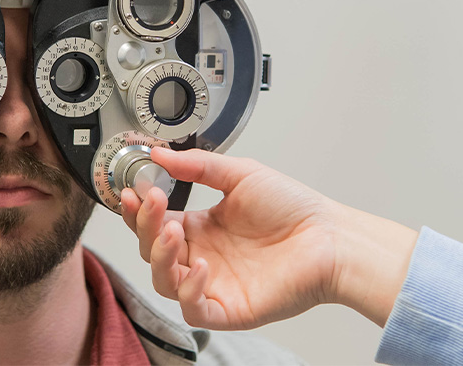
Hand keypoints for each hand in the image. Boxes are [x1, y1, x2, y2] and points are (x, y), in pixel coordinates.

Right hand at [120, 148, 416, 329]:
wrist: (330, 236)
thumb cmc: (293, 208)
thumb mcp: (239, 174)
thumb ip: (197, 165)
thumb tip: (160, 152)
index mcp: (199, 227)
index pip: (153, 222)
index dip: (137, 209)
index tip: (133, 189)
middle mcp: (200, 255)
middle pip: (150, 250)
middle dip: (143, 226)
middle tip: (153, 202)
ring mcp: (212, 284)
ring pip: (164, 281)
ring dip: (159, 256)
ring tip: (172, 231)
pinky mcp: (229, 308)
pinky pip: (193, 309)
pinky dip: (189, 290)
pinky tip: (201, 264)